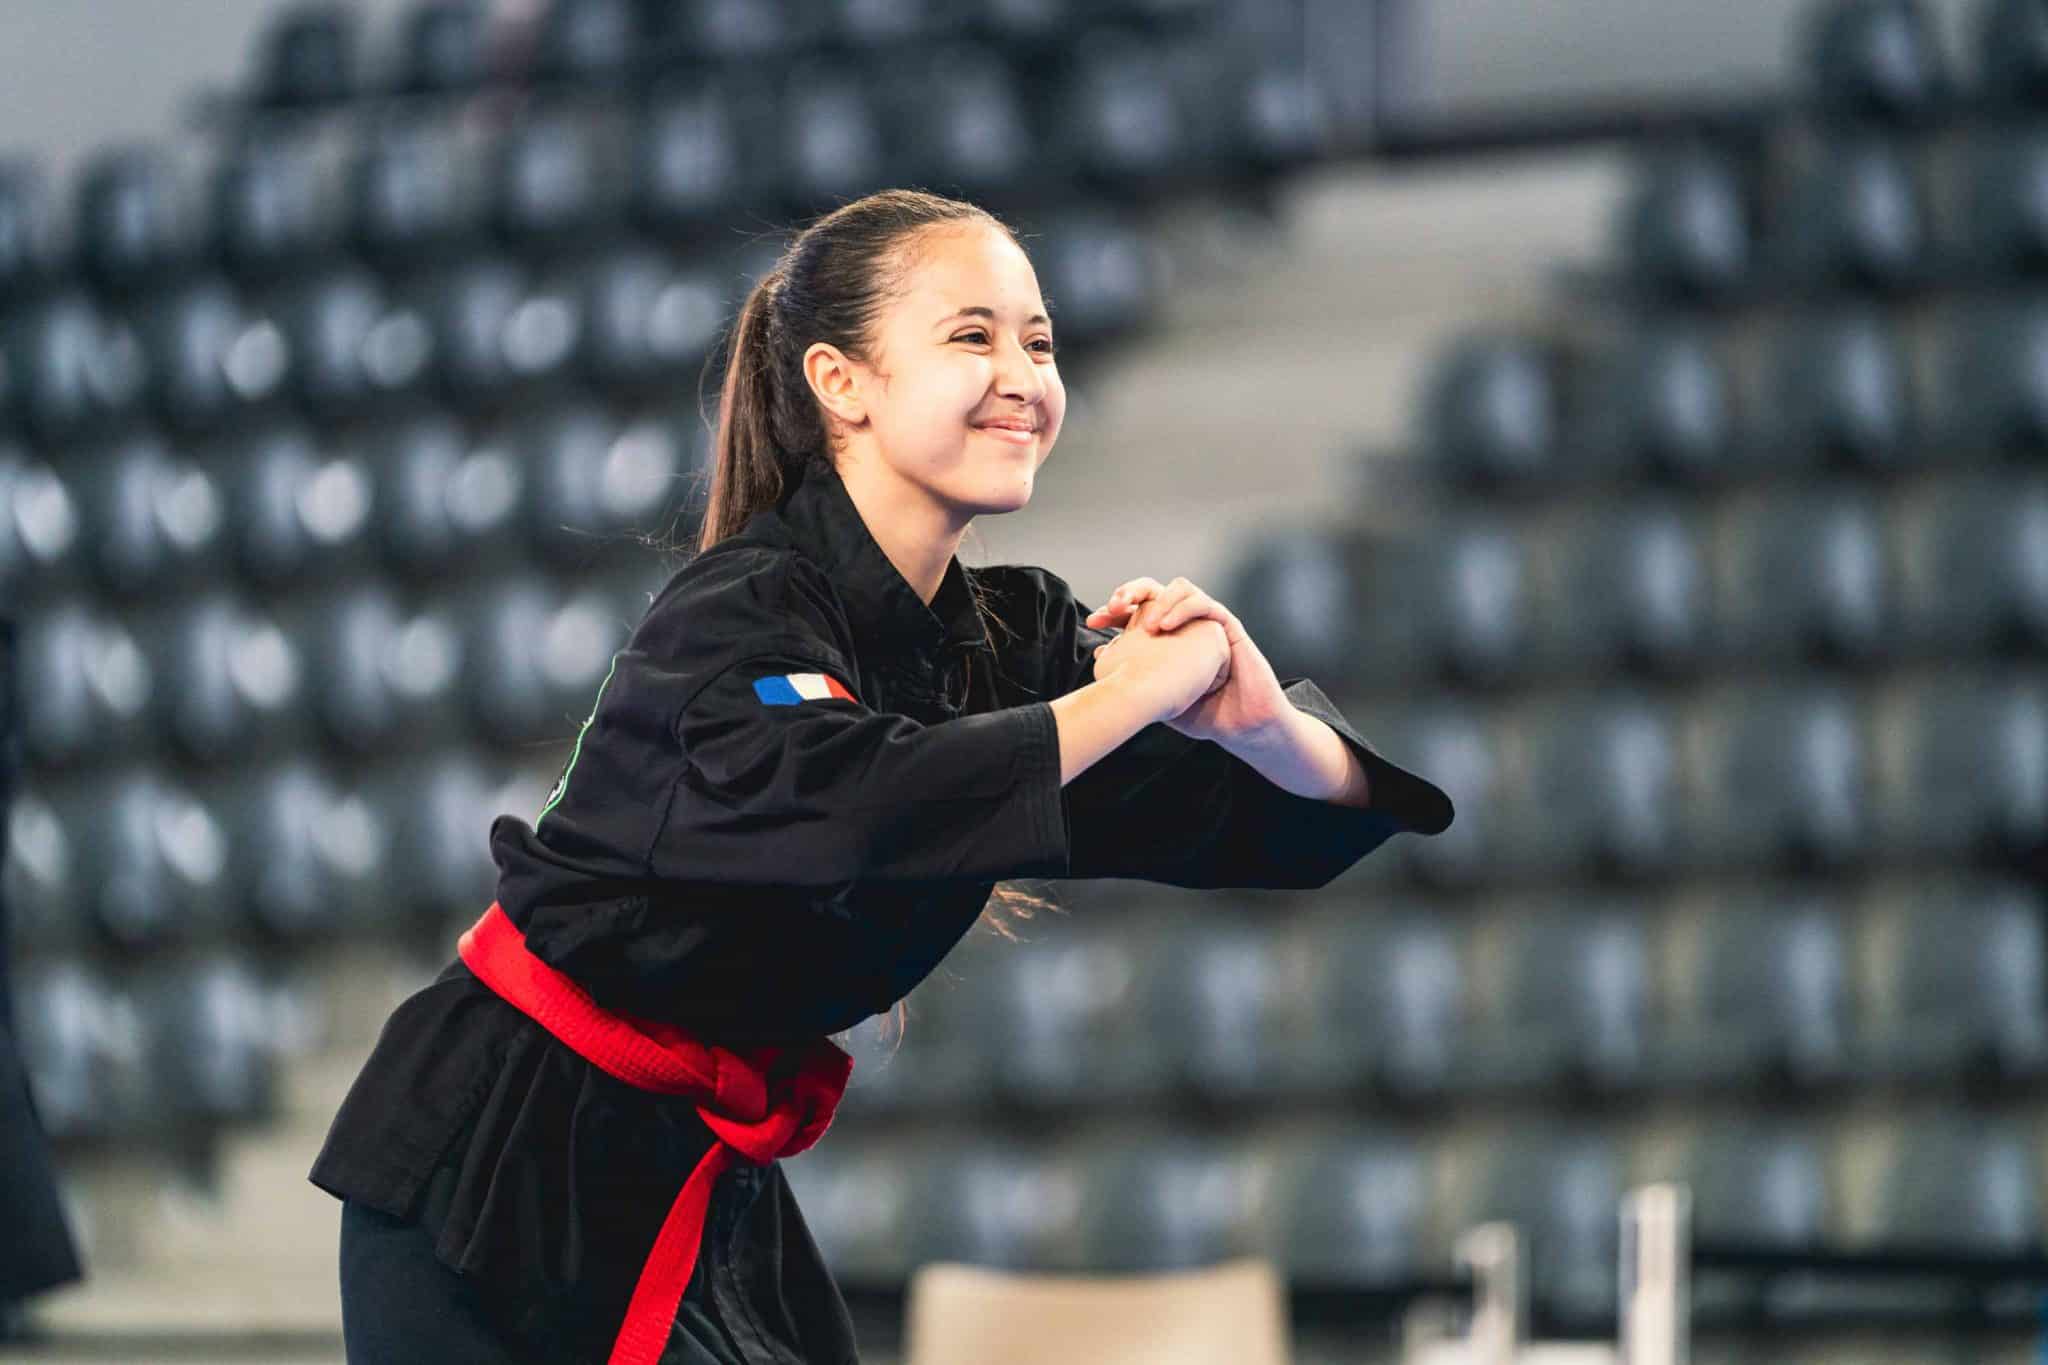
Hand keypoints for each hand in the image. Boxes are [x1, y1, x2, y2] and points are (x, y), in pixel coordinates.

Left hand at [1087, 589, 1230, 724]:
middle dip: (1130, 592)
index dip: (1112, 612)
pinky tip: (1166, 624)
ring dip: (1158, 598)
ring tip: (1145, 621)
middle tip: (1114, 606)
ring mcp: (1204, 623)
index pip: (1134, 613)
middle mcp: (1183, 625)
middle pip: (1153, 592)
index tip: (1093, 622)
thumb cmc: (1202, 712)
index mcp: (1164, 639)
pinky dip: (1183, 609)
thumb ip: (1134, 676)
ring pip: (1179, 589)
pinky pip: (1204, 604)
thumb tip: (1101, 656)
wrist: (1238, 726)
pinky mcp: (1227, 625)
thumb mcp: (1158, 697)